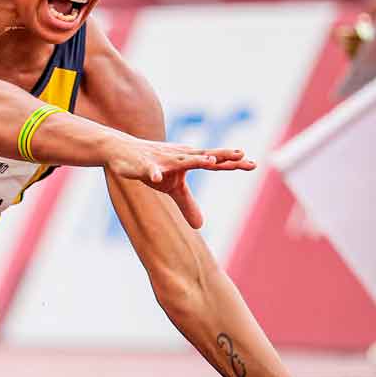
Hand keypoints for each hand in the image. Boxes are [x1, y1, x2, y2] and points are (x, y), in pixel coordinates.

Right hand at [104, 136, 255, 228]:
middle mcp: (180, 157)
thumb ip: (187, 203)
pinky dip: (154, 173)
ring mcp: (163, 160)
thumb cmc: (152, 166)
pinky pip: (150, 171)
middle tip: (242, 156)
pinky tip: (157, 178)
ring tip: (211, 162)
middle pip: (205, 157)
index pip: (215, 163)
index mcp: (188, 161)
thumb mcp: (171, 188)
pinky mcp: (145, 165)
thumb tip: (201, 225)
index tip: (253, 165)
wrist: (122, 150)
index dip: (233, 164)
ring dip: (196, 160)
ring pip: (181, 161)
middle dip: (222, 157)